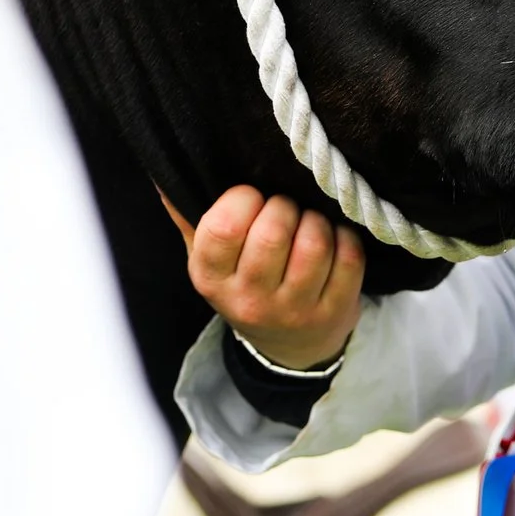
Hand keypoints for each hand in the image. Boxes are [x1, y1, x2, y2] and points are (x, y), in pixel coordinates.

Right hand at [164, 186, 364, 372]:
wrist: (287, 344)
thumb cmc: (243, 282)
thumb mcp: (207, 257)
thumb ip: (187, 213)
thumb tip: (165, 170)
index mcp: (211, 278)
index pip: (223, 227)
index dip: (243, 199)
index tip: (251, 196)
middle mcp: (250, 299)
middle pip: (273, 233)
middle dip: (283, 206)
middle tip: (284, 208)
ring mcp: (294, 310)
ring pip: (314, 242)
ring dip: (316, 219)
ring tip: (308, 221)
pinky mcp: (334, 311)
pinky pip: (349, 256)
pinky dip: (345, 236)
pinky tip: (334, 237)